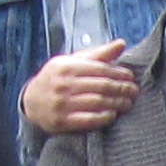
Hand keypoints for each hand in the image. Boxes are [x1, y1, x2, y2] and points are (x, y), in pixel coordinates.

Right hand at [23, 50, 137, 137]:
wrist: (31, 102)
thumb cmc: (57, 79)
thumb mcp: (72, 62)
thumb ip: (98, 54)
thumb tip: (121, 44)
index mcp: (67, 66)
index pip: (101, 69)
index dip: (119, 73)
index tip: (131, 77)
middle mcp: (63, 84)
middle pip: (102, 86)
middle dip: (122, 89)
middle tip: (134, 91)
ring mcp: (62, 104)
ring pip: (98, 102)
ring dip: (117, 103)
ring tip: (128, 103)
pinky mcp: (62, 121)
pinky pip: (88, 120)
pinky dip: (104, 117)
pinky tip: (113, 114)